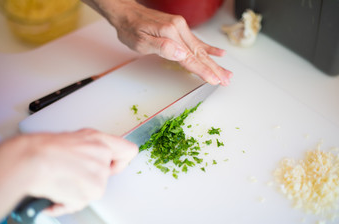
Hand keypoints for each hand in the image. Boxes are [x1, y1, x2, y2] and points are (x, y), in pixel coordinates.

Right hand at [0, 129, 137, 223]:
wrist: (30, 160)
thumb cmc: (44, 148)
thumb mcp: (74, 138)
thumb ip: (92, 148)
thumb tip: (95, 157)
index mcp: (100, 140)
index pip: (129, 151)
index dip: (120, 161)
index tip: (112, 165)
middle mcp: (103, 156)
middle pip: (106, 175)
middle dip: (90, 177)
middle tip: (72, 172)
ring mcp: (100, 174)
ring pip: (93, 189)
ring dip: (77, 190)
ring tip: (61, 180)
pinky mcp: (93, 191)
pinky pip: (81, 202)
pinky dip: (67, 202)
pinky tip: (56, 191)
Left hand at [84, 0, 232, 85]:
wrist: (126, 13)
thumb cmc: (130, 29)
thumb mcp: (141, 41)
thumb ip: (163, 48)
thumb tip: (182, 54)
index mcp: (171, 33)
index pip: (190, 57)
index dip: (203, 70)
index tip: (215, 80)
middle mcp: (179, 29)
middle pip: (200, 53)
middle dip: (214, 68)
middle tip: (227, 80)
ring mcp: (181, 28)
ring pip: (201, 48)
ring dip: (214, 62)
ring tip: (227, 72)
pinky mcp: (179, 29)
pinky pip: (197, 41)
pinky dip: (209, 48)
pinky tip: (219, 53)